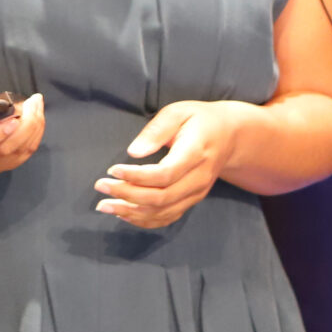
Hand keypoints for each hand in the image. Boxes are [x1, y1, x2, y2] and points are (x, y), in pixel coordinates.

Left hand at [95, 99, 238, 228]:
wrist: (230, 136)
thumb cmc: (199, 119)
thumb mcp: (178, 112)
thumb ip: (156, 130)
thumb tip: (134, 152)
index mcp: (196, 152)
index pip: (165, 174)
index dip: (136, 177)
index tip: (112, 170)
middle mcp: (199, 178)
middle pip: (161, 197)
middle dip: (127, 195)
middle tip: (100, 186)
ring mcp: (197, 192)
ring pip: (163, 212)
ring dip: (131, 212)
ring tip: (104, 205)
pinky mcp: (192, 200)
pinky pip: (168, 217)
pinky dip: (144, 220)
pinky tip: (124, 213)